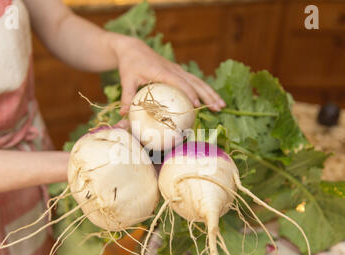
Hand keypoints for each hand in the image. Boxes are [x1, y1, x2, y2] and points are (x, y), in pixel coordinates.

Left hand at [109, 33, 225, 114]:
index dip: (189, 93)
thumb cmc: (129, 65)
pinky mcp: (178, 72)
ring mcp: (178, 70)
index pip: (179, 82)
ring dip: (211, 93)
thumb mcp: (126, 80)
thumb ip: (127, 97)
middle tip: (218, 107)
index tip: (196, 105)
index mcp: (162, 71)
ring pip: (198, 82)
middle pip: (195, 82)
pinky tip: (212, 100)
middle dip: (207, 95)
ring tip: (221, 106)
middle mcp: (174, 70)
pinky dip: (205, 91)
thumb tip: (124, 114)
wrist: (133, 49)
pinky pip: (195, 82)